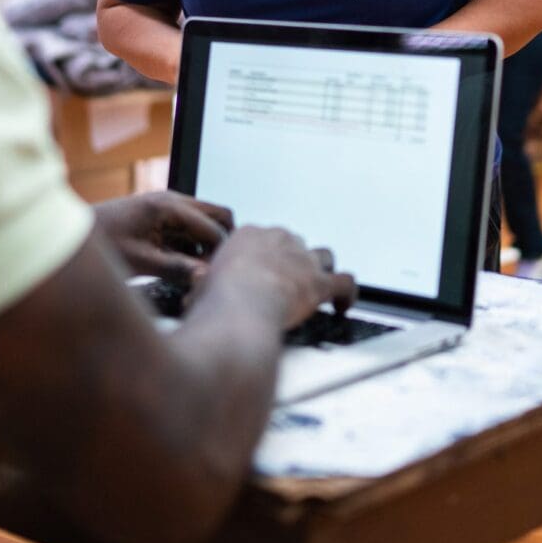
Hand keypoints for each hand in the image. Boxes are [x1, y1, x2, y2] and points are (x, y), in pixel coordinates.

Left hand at [92, 191, 232, 285]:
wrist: (71, 235)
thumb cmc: (102, 244)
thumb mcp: (141, 261)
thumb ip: (177, 268)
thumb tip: (206, 276)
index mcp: (168, 206)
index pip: (213, 227)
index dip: (219, 252)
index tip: (215, 275)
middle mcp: (172, 200)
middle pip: (218, 215)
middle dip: (221, 242)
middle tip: (213, 269)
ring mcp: (168, 206)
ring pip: (206, 221)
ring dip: (206, 244)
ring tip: (195, 272)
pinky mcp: (162, 216)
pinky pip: (189, 228)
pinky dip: (193, 245)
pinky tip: (181, 267)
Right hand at [197, 227, 357, 328]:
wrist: (240, 305)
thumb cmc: (216, 298)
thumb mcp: (201, 287)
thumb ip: (203, 289)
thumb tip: (194, 302)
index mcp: (247, 237)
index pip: (262, 239)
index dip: (264, 257)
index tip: (259, 273)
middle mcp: (278, 240)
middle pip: (293, 244)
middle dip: (292, 261)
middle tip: (286, 282)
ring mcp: (302, 260)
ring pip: (323, 256)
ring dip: (322, 270)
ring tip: (319, 285)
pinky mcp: (320, 282)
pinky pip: (345, 283)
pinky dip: (347, 294)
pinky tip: (343, 305)